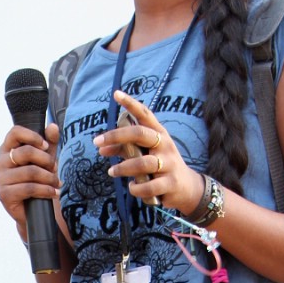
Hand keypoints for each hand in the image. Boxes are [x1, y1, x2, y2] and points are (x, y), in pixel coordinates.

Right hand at [0, 122, 60, 238]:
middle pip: (26, 152)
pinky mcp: (4, 195)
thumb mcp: (46, 160)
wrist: (36, 211)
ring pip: (30, 171)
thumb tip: (53, 126)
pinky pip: (29, 188)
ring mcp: (0, 179)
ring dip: (49, 177)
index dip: (33, 136)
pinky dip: (45, 190)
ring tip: (57, 183)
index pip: (15, 132)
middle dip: (46, 160)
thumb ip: (50, 143)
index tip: (45, 146)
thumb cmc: (39, 181)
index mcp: (7, 150)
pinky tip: (53, 193)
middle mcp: (0, 162)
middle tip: (55, 168)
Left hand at [93, 90, 205, 216]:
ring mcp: (169, 163)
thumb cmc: (160, 166)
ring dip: (123, 168)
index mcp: (159, 133)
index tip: (116, 94)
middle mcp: (164, 144)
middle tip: (98, 142)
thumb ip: (124, 149)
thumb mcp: (144, 154)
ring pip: (142, 163)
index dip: (131, 104)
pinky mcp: (170, 183)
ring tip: (112, 171)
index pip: (145, 114)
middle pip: (140, 134)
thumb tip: (101, 149)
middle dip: (117, 136)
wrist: (185, 187)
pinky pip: (149, 186)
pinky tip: (132, 187)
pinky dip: (136, 188)